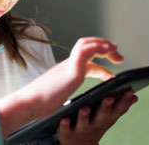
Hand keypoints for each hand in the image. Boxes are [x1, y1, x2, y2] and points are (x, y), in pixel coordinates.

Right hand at [0, 37, 123, 136]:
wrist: (30, 103)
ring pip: (86, 44)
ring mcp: (69, 65)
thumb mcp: (61, 96)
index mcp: (67, 71)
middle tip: (119, 57)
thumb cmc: (42, 103)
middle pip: (88, 47)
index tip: (112, 75)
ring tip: (114, 49)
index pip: (88, 62)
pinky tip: (106, 49)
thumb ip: (69, 92)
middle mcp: (68, 65)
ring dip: (102, 44)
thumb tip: (77, 102)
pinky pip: (84, 51)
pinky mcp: (70, 69)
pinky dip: (96, 47)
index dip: (103, 66)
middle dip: (105, 48)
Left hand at [56, 90, 137, 144]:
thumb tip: (134, 95)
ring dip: (85, 115)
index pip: (117, 109)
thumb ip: (120, 107)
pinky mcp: (66, 132)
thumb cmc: (94, 126)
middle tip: (110, 97)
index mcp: (105, 118)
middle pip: (102, 115)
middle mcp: (94, 124)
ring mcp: (80, 129)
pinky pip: (65, 128)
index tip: (130, 90)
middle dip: (106, 107)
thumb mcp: (108, 118)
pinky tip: (65, 118)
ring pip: (83, 122)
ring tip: (85, 108)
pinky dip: (65, 124)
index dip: (124, 101)